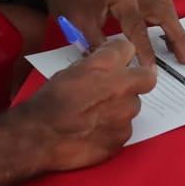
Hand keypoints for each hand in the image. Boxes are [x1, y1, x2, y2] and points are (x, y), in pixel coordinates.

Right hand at [18, 39, 155, 170]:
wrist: (38, 137)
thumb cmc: (47, 103)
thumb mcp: (69, 72)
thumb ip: (94, 65)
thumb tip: (105, 64)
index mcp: (104, 65)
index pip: (128, 48)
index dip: (123, 54)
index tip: (121, 61)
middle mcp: (121, 86)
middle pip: (146, 78)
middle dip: (138, 80)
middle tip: (122, 87)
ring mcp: (125, 113)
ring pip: (134, 106)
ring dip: (121, 108)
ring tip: (97, 116)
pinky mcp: (123, 137)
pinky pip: (124, 129)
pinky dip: (113, 130)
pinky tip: (95, 132)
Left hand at [42, 0, 184, 66]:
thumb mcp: (79, 24)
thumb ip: (97, 45)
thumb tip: (112, 67)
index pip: (139, 29)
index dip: (146, 51)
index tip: (152, 70)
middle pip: (164, 14)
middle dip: (176, 36)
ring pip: (165, 7)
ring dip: (175, 27)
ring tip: (182, 48)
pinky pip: (159, 4)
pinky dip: (167, 18)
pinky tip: (169, 30)